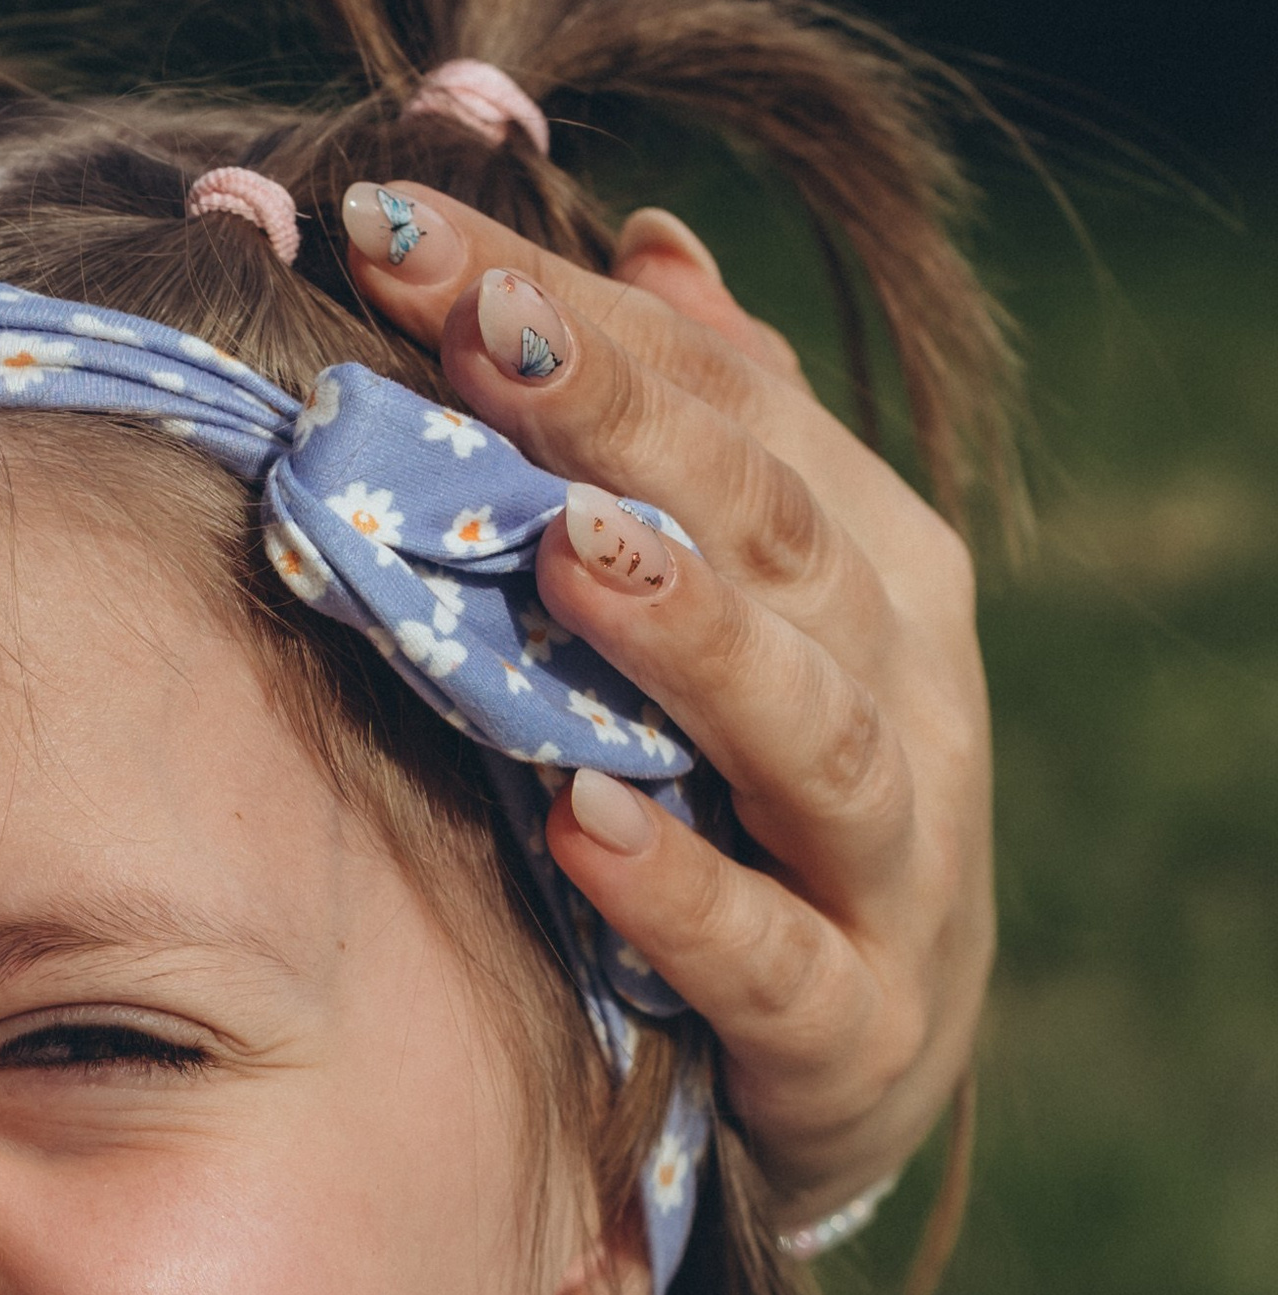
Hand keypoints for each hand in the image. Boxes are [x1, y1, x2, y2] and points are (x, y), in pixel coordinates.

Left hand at [343, 182, 992, 1221]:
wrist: (855, 1067)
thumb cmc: (755, 811)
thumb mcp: (740, 620)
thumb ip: (704, 441)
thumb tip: (647, 242)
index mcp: (864, 565)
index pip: (722, 401)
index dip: (568, 311)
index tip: (396, 227)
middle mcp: (898, 692)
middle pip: (768, 530)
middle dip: (620, 423)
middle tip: (475, 330)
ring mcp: (888, 865)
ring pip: (804, 732)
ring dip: (687, 638)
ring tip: (565, 557)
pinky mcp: (847, 1026)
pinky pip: (766, 956)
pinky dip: (680, 896)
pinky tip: (581, 825)